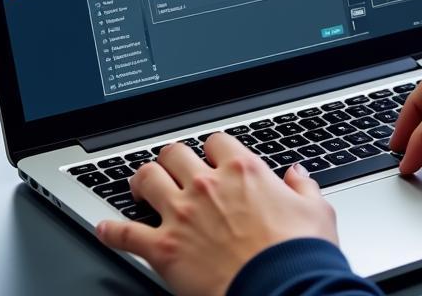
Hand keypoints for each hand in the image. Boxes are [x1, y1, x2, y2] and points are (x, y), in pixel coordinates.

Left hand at [96, 132, 337, 295]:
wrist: (282, 291)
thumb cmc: (299, 255)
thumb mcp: (316, 212)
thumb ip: (302, 188)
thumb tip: (298, 174)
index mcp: (243, 170)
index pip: (216, 141)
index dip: (212, 149)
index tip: (212, 158)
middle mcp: (207, 185)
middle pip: (174, 153)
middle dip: (172, 160)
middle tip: (171, 169)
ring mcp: (182, 215)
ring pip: (147, 179)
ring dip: (141, 181)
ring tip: (138, 186)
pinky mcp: (163, 248)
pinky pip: (125, 233)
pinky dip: (112, 231)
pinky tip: (105, 229)